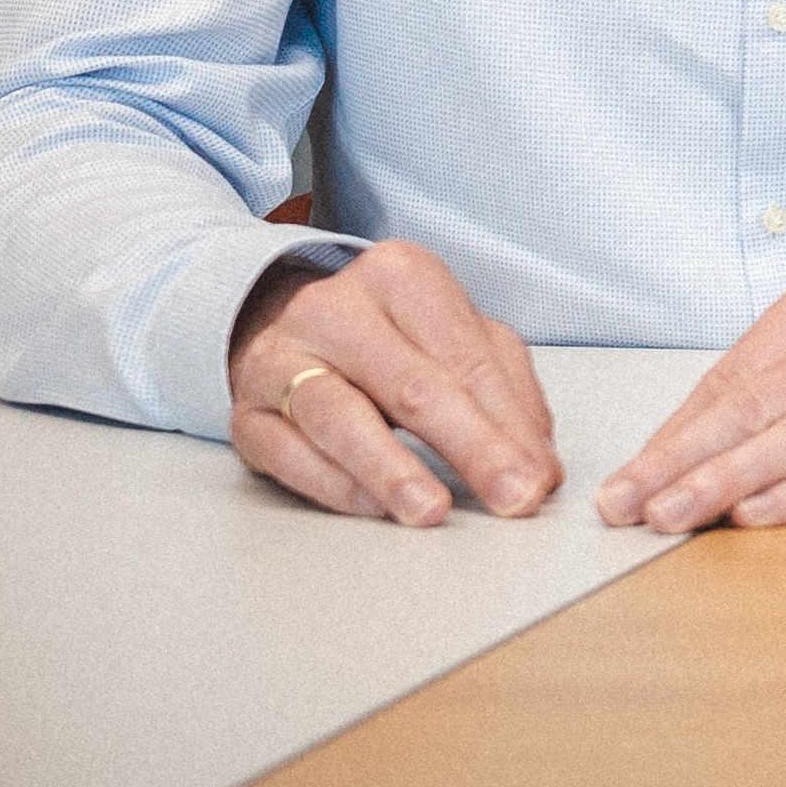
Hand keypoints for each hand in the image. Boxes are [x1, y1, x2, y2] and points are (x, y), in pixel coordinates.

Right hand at [226, 243, 560, 526]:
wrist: (281, 324)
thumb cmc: (388, 336)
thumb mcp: (456, 338)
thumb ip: (507, 390)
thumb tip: (538, 458)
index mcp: (402, 277)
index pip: (466, 356)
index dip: (509, 422)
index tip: (540, 475)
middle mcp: (334, 308)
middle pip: (411, 385)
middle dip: (471, 447)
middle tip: (510, 497)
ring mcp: (280, 356)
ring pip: (337, 415)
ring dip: (390, 469)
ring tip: (432, 509)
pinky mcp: (245, 409)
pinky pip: (287, 452)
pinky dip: (333, 484)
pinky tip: (373, 508)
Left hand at [594, 269, 785, 531]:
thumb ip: (768, 376)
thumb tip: (677, 448)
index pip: (738, 375)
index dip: (675, 432)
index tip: (629, 475)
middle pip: (762, 408)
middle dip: (683, 463)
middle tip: (628, 505)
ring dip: (727, 485)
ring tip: (673, 517)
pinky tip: (755, 515)